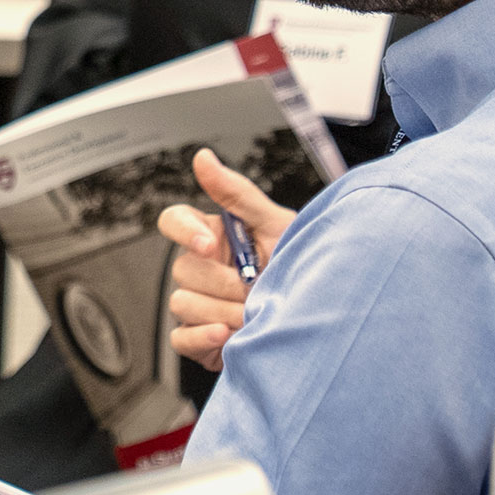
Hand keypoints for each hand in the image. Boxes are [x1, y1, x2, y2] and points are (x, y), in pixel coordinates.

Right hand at [157, 148, 297, 371]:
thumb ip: (237, 193)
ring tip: (255, 315)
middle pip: (183, 268)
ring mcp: (197, 303)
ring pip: (182, 302)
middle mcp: (201, 269)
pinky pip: (181, 338)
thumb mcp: (275, 224)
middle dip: (222, 282)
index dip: (184, 231)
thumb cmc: (298, 265)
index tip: (210, 245)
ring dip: (222, 311)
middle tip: (256, 288)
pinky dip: (203, 337)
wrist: (320, 315)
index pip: (174, 221)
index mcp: (213, 236)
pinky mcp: (198, 337)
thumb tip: (203, 157)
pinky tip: (229, 335)